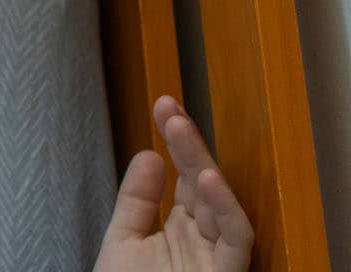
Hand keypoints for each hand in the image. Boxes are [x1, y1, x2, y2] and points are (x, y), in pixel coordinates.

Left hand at [94, 96, 252, 271]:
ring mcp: (216, 256)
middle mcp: (204, 238)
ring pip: (221, 204)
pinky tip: (208, 179)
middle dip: (188, 144)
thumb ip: (136, 200)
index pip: (184, 176)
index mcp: (182, 227)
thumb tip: (148, 153)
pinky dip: (225, 208)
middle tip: (169, 108)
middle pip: (202, 183)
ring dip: (203, 166)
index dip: (176, 140)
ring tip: (181, 130)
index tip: (162, 103)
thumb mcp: (123, 242)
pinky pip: (236, 238)